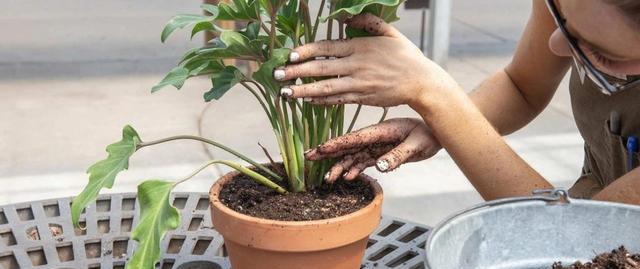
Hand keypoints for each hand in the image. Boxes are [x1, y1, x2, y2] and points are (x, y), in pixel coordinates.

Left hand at [274, 14, 458, 107]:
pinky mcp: (362, 98)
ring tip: (284, 93)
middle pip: (321, 68)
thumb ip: (368, 22)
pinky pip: (337, 100)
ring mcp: (359, 84)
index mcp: (360, 47)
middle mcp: (356, 66)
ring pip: (325, 88)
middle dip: (296, 72)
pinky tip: (306, 100)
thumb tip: (344, 18)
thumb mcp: (390, 32)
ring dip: (303, 91)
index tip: (290, 55)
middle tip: (277, 75)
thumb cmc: (406, 56)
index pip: (327, 47)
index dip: (306, 51)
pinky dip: (320, 101)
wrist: (421, 83)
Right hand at [305, 118, 440, 182]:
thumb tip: (380, 167)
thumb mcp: (416, 146)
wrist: (436, 134)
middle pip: (347, 145)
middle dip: (329, 152)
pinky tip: (348, 177)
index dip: (337, 144)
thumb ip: (398, 156)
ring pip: (353, 156)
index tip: (320, 149)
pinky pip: (364, 161)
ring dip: (340, 166)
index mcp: (380, 131)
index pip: (354, 138)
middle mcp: (374, 137)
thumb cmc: (428, 135)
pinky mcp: (380, 153)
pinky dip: (355, 169)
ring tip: (328, 178)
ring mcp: (376, 145)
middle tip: (309, 157)